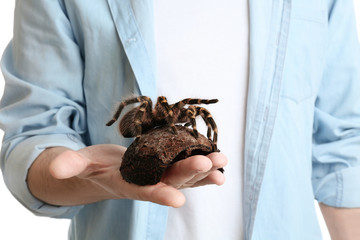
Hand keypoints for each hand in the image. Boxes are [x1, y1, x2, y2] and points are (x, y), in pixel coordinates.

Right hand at [42, 144, 226, 207]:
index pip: (143, 191)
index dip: (159, 195)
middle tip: (209, 163)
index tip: (176, 199)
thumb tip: (55, 168)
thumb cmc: (91, 168)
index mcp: (127, 184)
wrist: (104, 172)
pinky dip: (203, 166)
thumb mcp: (78, 165)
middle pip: (170, 180)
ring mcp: (159, 176)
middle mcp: (147, 182)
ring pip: (184, 176)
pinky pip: (186, 168)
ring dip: (204, 170)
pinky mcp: (166, 168)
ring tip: (222, 162)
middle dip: (190, 173)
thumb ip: (70, 166)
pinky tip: (219, 162)